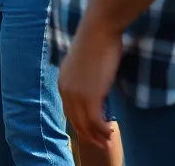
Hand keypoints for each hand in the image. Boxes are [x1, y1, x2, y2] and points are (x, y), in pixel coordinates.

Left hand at [58, 18, 121, 149]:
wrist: (97, 31)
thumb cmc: (95, 42)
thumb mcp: (85, 64)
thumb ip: (85, 78)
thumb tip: (94, 86)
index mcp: (63, 82)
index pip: (69, 110)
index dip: (80, 124)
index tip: (91, 131)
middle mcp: (66, 90)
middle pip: (76, 120)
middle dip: (88, 135)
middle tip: (101, 143)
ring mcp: (77, 95)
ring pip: (86, 124)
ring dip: (98, 135)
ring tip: (108, 141)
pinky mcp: (90, 97)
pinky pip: (96, 121)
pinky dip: (103, 129)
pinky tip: (111, 130)